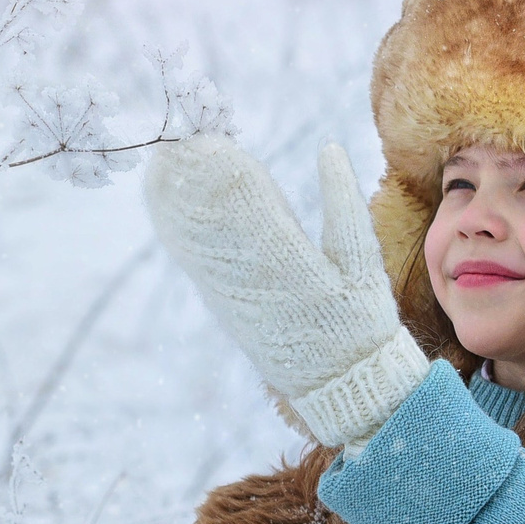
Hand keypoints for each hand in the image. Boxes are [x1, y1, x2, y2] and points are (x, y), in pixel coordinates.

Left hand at [145, 135, 426, 447]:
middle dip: (194, 179)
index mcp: (295, 265)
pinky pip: (196, 264)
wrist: (339, 384)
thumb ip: (343, 205)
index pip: (252, 206)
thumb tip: (330, 149)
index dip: (229, 171)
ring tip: (162, 162)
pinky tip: (164, 205)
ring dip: (177, 202)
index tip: (214, 138)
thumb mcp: (363, 263)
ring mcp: (234, 297)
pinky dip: (178, 232)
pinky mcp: (224, 309)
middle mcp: (256, 281)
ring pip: (197, 240)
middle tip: (177, 140)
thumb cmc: (360, 320)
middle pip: (215, 220)